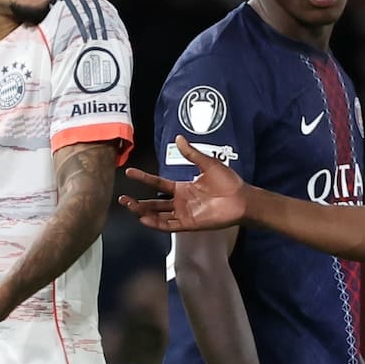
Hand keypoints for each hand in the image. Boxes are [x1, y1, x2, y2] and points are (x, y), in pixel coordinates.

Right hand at [118, 135, 246, 231]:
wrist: (242, 198)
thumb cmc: (228, 182)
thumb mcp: (207, 163)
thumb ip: (191, 153)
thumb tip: (178, 138)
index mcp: (182, 188)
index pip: (157, 183)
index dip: (144, 178)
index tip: (130, 172)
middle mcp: (180, 202)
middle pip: (154, 203)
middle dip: (137, 202)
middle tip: (122, 198)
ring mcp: (184, 214)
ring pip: (158, 215)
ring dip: (143, 212)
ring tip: (129, 206)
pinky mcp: (189, 224)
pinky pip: (169, 225)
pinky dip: (156, 223)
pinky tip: (144, 219)